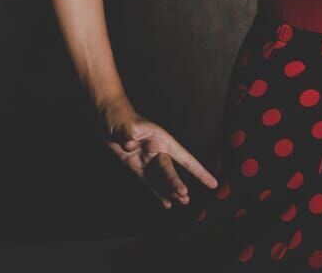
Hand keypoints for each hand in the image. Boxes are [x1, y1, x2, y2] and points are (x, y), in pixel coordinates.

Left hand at [101, 103, 219, 208]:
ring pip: (162, 180)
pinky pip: (149, 183)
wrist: (109, 119)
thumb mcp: (126, 124)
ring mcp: (147, 161)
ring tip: (183, 203)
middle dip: (177, 183)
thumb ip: (129, 134)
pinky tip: (166, 204)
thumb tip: (129, 144)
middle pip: (170, 171)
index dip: (199, 171)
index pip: (185, 158)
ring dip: (171, 191)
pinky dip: (157, 193)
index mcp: (162, 141)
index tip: (213, 183)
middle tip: (184, 196)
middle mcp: (158, 152)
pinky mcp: (137, 168)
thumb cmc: (120, 117)